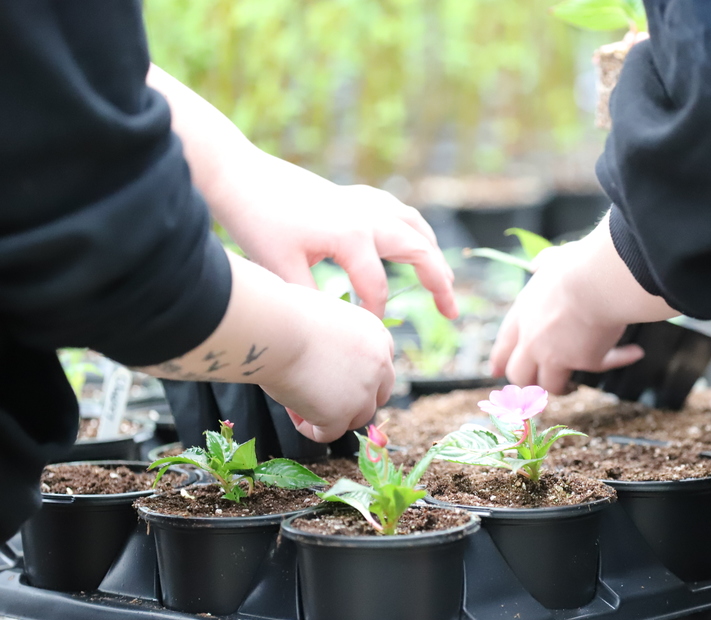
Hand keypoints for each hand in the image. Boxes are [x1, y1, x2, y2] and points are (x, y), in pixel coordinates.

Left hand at [218, 152, 456, 319]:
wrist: (241, 175)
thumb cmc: (258, 222)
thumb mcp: (280, 269)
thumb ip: (312, 301)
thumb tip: (333, 332)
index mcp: (352, 237)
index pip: (377, 288)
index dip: (377, 315)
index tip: (372, 336)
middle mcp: (368, 216)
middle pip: (420, 251)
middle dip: (439, 283)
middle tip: (452, 313)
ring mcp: (364, 201)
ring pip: (415, 227)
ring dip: (433, 254)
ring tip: (444, 280)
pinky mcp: (354, 194)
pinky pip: (399, 212)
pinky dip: (413, 230)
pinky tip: (413, 241)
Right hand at [262, 284, 395, 441]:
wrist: (275, 327)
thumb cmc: (287, 314)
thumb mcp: (327, 317)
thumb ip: (340, 340)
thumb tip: (331, 361)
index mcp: (377, 336)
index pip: (380, 367)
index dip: (357, 376)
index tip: (331, 376)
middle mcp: (380, 364)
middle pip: (376, 396)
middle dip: (352, 400)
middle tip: (319, 395)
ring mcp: (363, 392)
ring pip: (356, 418)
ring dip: (331, 415)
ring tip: (298, 399)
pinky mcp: (341, 415)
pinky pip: (328, 434)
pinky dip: (310, 428)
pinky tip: (292, 410)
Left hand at [489, 242, 644, 393]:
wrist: (597, 280)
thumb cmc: (577, 264)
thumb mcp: (552, 260)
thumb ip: (543, 263)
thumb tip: (537, 263)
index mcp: (522, 315)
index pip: (503, 346)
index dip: (499, 362)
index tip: (495, 372)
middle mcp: (533, 340)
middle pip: (519, 375)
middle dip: (528, 384)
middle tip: (540, 383)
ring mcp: (556, 355)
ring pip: (550, 386)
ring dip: (563, 388)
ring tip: (572, 386)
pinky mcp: (585, 361)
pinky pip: (603, 365)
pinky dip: (619, 359)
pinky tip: (634, 352)